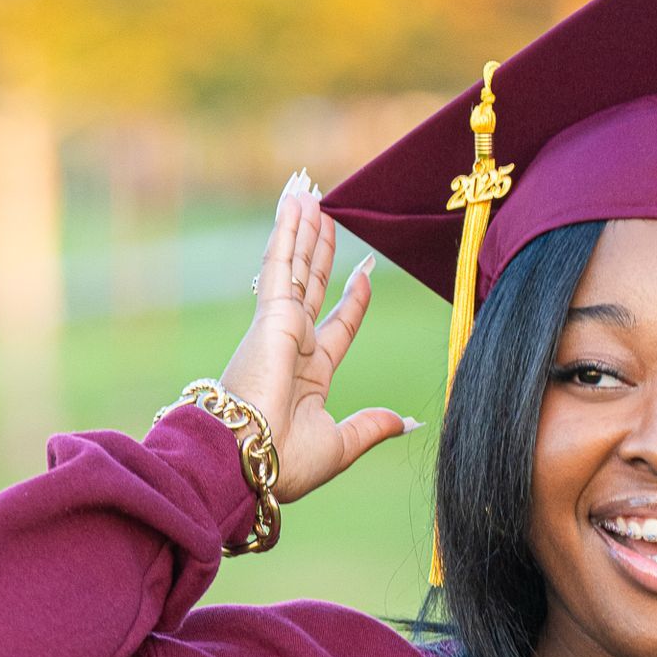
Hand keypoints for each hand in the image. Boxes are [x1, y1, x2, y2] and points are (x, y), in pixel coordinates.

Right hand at [219, 173, 418, 505]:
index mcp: (309, 376)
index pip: (337, 326)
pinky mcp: (271, 314)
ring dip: (303, 230)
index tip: (365, 272)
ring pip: (297, 267)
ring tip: (310, 193)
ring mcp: (279, 326)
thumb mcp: (342, 443)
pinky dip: (288, 231)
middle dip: (320, 250)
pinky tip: (295, 202)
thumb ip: (372, 426)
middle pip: (313, 286)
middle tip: (328, 215)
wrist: (247, 460)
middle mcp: (293, 346)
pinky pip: (282, 263)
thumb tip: (408, 422)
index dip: (352, 299)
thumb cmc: (285, 463)